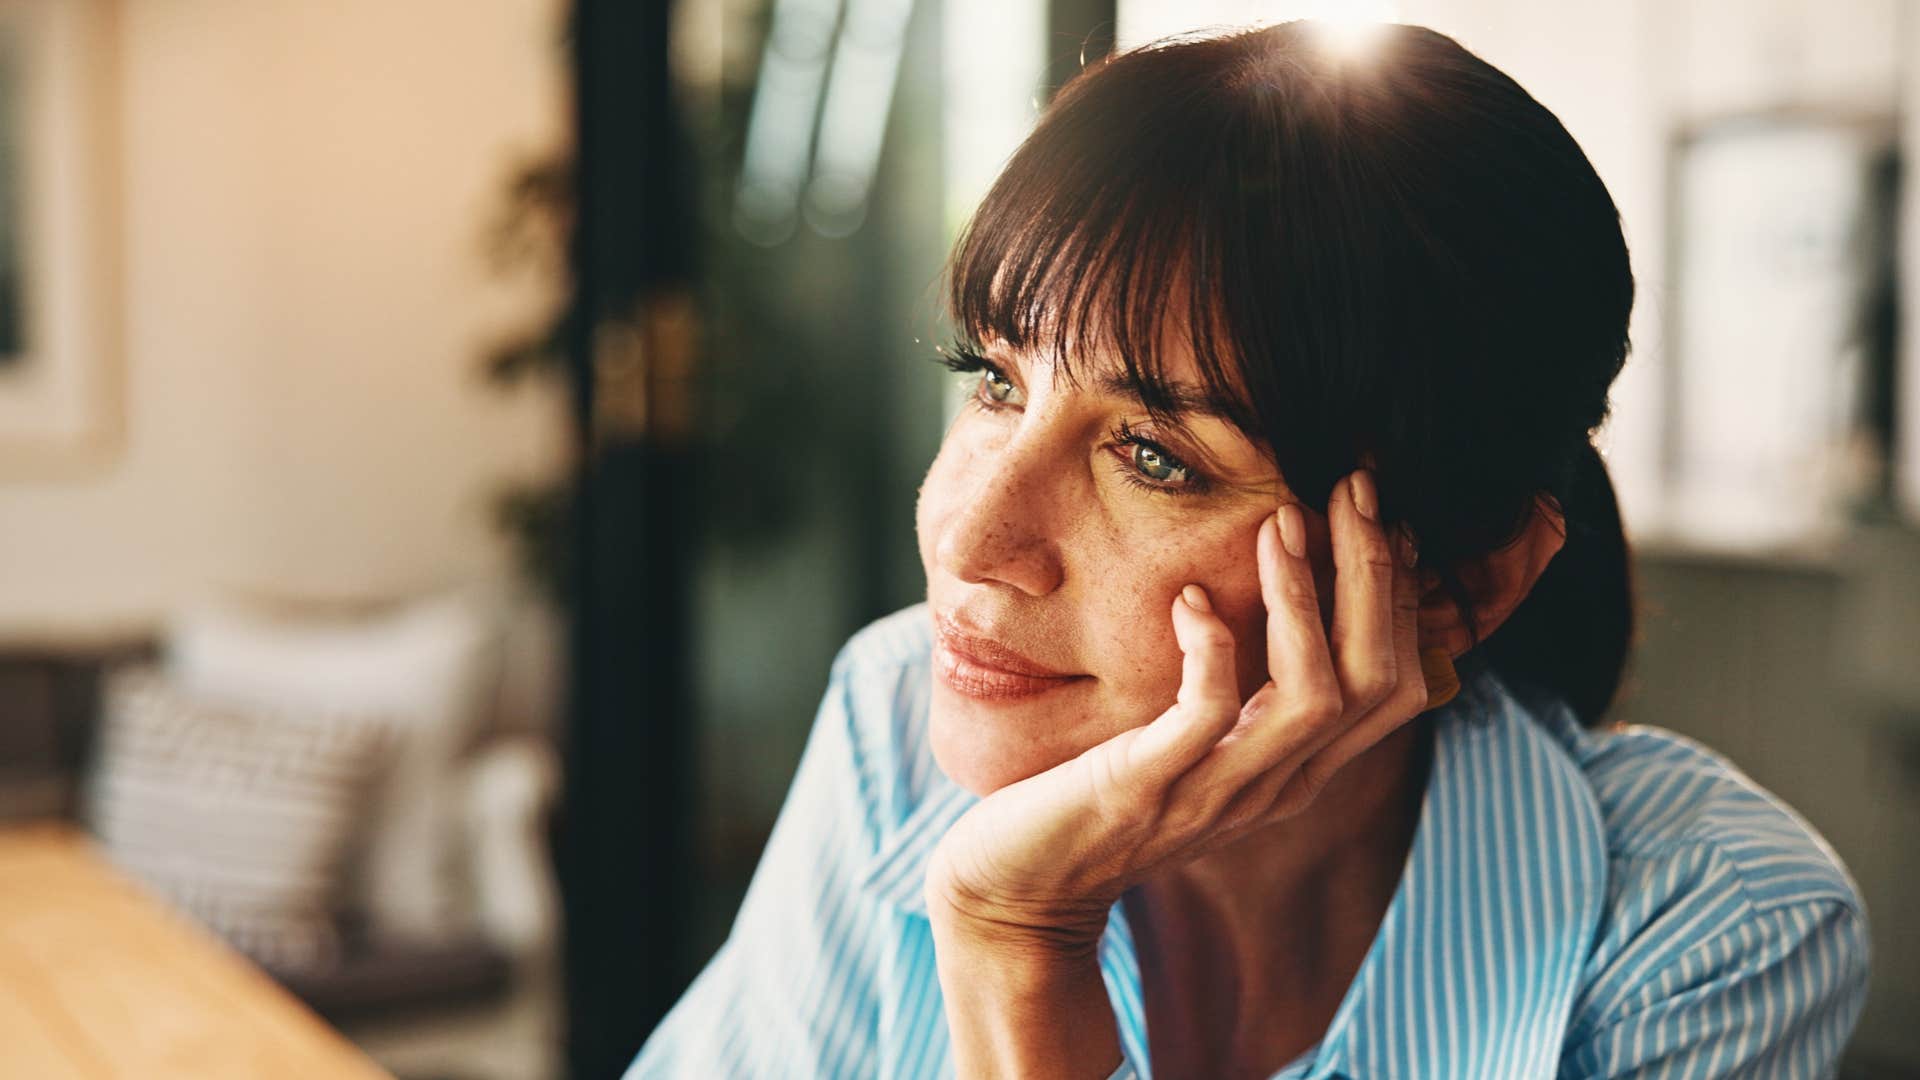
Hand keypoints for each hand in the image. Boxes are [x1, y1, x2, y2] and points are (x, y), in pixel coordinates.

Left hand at [924, 468, 1430, 953]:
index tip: (1383, 516)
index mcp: (1294, 771)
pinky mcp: (1148, 789)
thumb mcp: (1197, 745)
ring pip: (1314, 697)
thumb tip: (1283, 606)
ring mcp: (1216, 792)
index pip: (1394, 687)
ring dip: (1304, 602)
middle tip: (1355, 489)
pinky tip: (1190, 600)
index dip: (1403, 598)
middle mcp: (1274, 786)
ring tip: (1281, 523)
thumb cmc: (1105, 796)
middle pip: (1376, 682)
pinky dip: (1211, 650)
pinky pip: (1208, 716)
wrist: (1024, 887)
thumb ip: (1249, 696)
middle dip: (1376, 576)